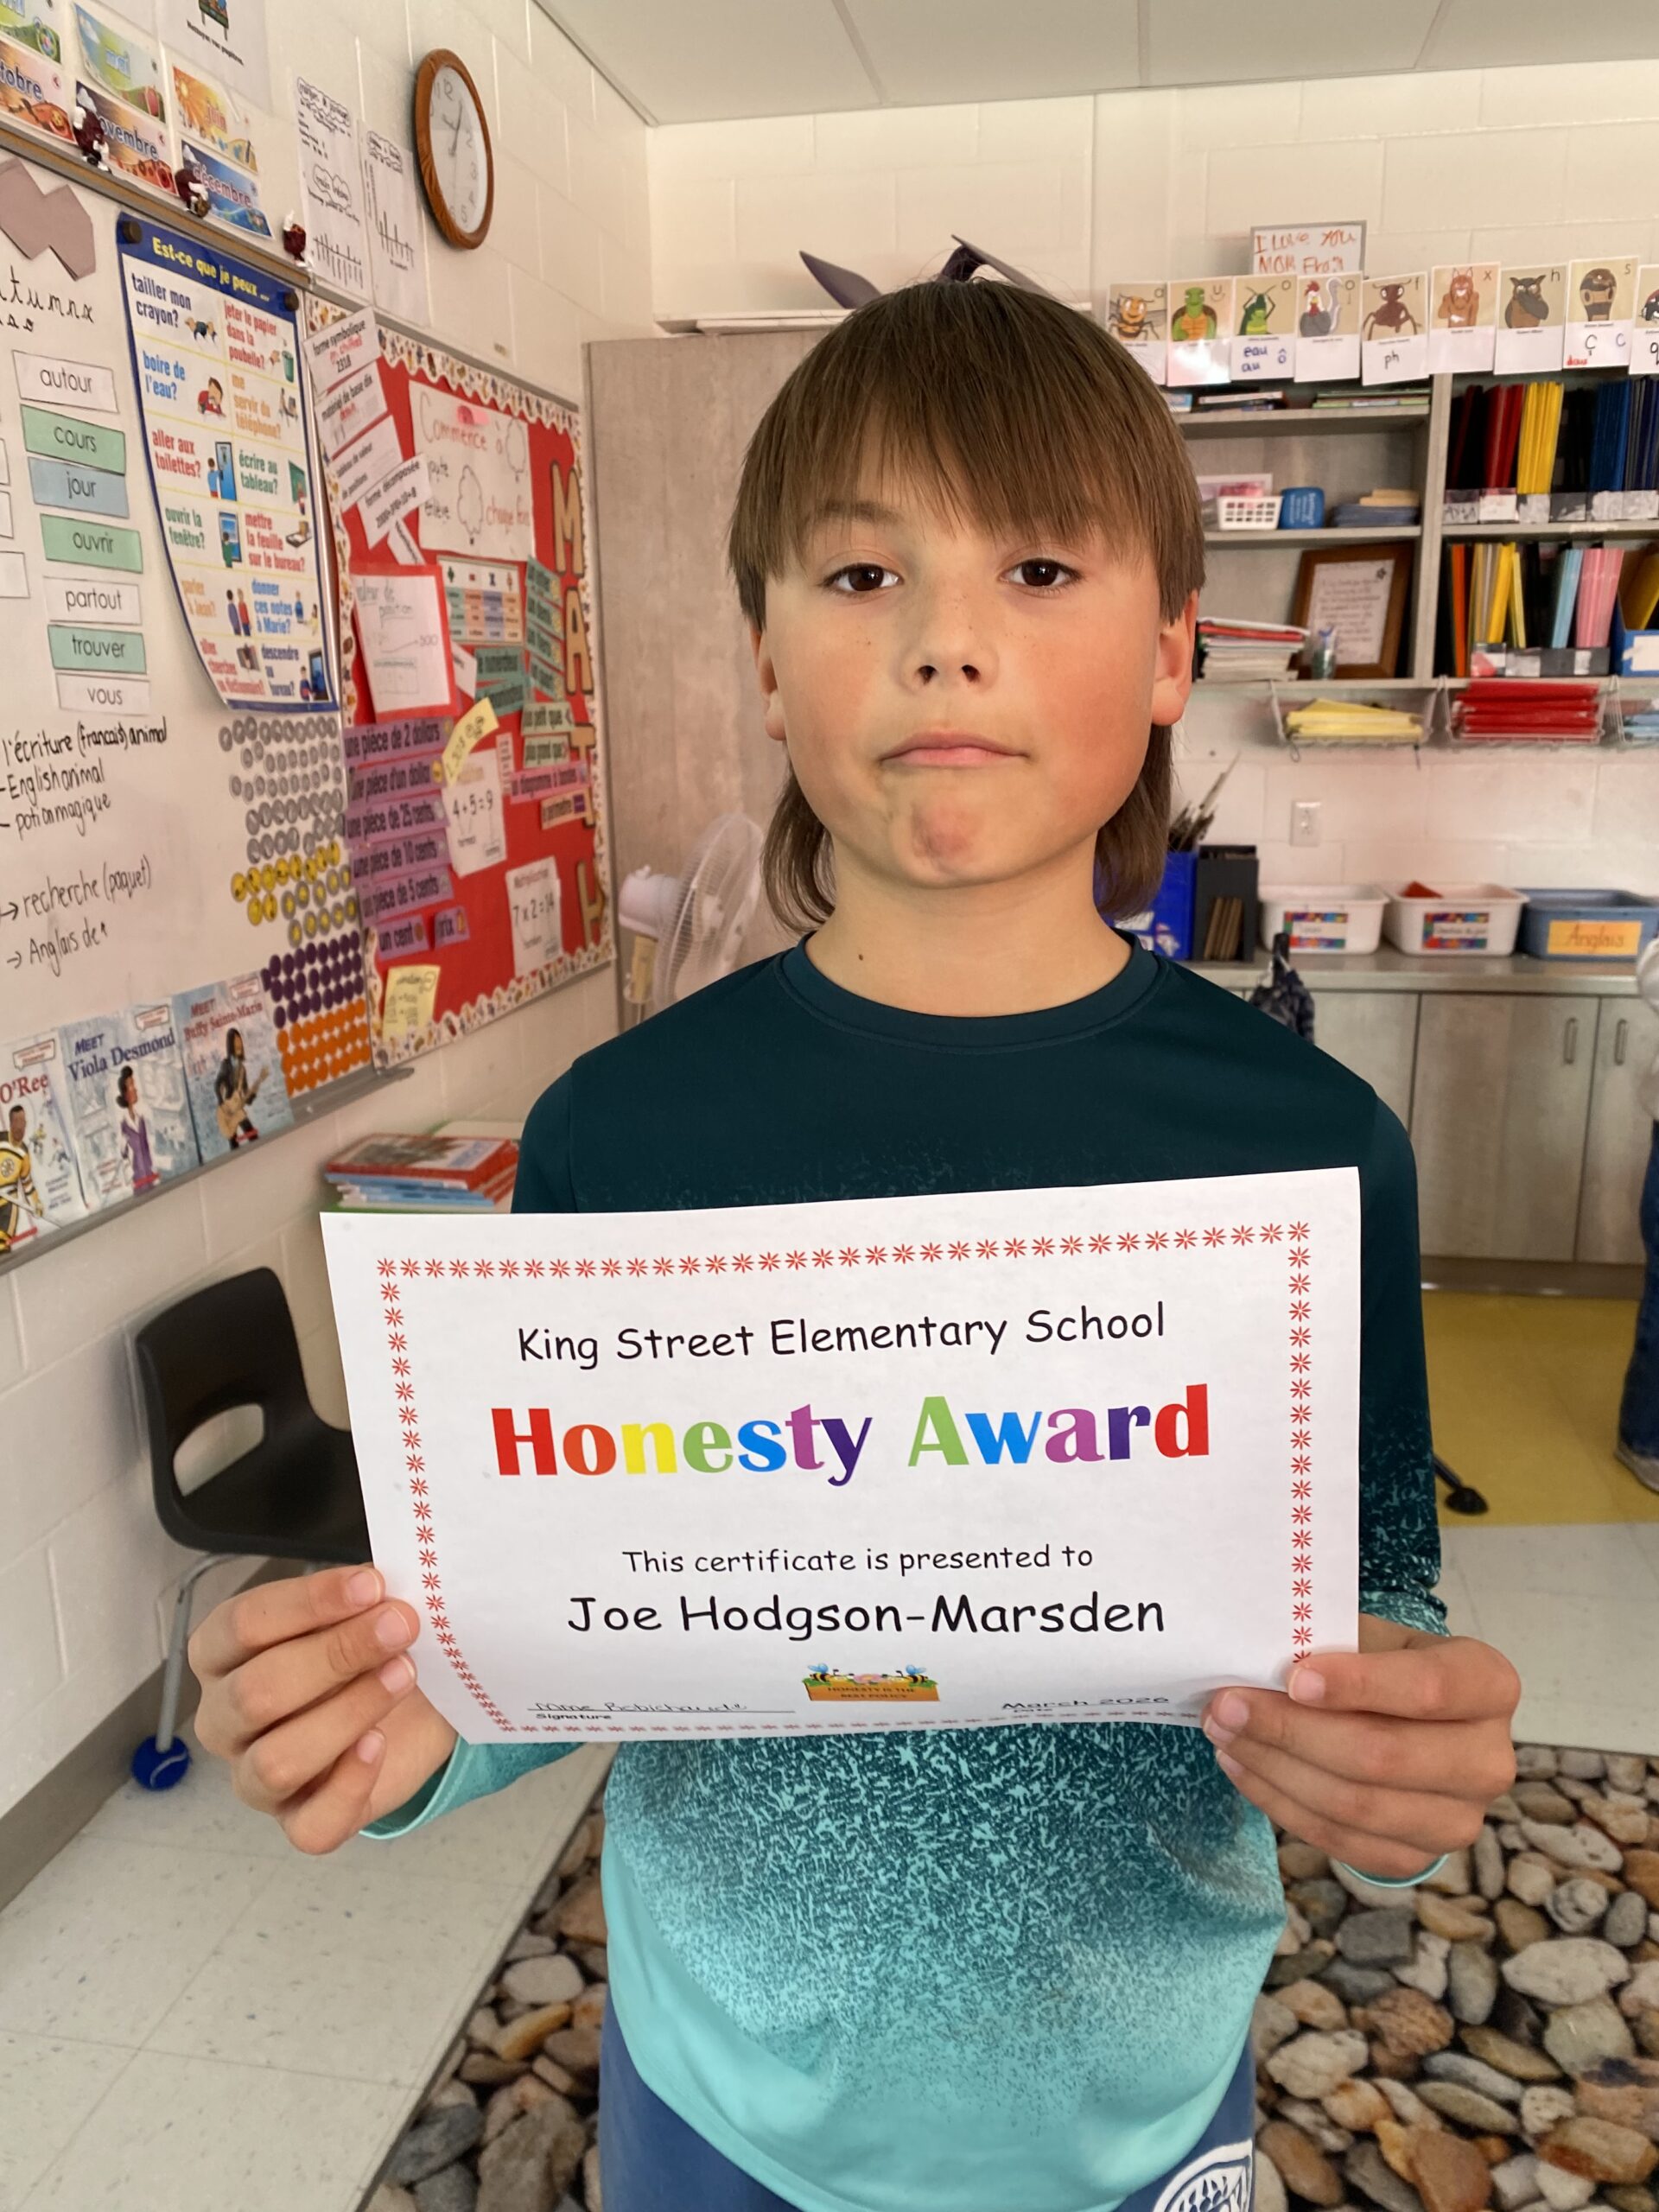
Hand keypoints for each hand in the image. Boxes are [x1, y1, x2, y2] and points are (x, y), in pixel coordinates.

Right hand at [190, 1565, 458, 1854]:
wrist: (407, 1706)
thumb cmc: (364, 1650)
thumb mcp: (358, 1611)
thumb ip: (358, 1598)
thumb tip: (383, 1587)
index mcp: (222, 1654)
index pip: (242, 1625)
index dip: (309, 1603)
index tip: (372, 1585)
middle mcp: (225, 1719)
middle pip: (256, 1692)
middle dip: (336, 1654)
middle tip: (400, 1626)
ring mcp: (255, 1777)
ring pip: (276, 1762)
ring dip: (348, 1714)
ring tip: (402, 1675)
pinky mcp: (299, 1821)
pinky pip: (309, 1826)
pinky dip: (349, 1785)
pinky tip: (380, 1743)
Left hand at [1201, 1614, 1519, 1879]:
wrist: (1407, 1719)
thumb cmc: (1383, 1664)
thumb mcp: (1370, 1636)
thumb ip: (1329, 1644)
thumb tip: (1255, 1661)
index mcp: (1487, 1684)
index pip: (1428, 1688)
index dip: (1360, 1686)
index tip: (1294, 1678)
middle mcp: (1489, 1759)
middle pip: (1382, 1755)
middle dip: (1291, 1731)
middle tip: (1225, 1705)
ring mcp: (1460, 1819)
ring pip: (1355, 1805)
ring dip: (1275, 1769)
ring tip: (1224, 1733)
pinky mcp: (1418, 1857)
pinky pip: (1340, 1839)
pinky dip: (1281, 1803)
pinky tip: (1244, 1766)